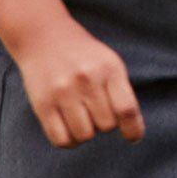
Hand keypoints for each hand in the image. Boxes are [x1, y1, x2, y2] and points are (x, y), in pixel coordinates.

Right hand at [7, 18, 141, 147]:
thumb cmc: (83, 55)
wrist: (43, 36)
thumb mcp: (109, 62)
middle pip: (106, 125)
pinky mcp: (42, 104)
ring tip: (82, 118)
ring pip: (84, 135)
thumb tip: (132, 129)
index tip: (133, 137)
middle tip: (96, 110)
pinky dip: (69, 141)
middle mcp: (86, 79)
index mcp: (109, 68)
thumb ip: (121, 91)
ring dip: (87, 133)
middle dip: (105, 123)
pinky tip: (70, 129)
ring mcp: (62, 92)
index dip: (133, 129)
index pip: (127, 109)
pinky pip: (61, 139)